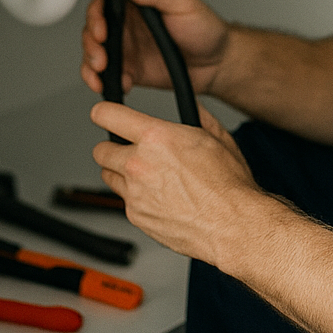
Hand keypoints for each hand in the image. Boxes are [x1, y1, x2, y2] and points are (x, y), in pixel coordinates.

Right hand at [81, 0, 229, 97]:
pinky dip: (104, 81)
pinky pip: (107, 75)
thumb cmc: (205, 28)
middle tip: (101, 57)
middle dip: (91, 44)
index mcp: (137, 0)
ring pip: (94, 52)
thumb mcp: (183, 3)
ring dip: (91, 64)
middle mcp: (127, 22)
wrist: (217, 63)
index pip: (105, 1)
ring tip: (102, 73)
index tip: (101, 30)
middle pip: (93, 28)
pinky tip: (117, 84)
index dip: (96, 15)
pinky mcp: (130, 69)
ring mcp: (127, 46)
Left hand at [91, 100, 259, 262]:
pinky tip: (159, 197)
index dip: (104, 113)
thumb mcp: (218, 139)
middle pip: (100, 150)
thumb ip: (199, 118)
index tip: (105, 115)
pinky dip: (136, 198)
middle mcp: (139, 164)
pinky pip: (124, 201)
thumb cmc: (228, 186)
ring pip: (108, 176)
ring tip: (148, 176)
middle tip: (129, 150)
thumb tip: (194, 107)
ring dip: (122, 174)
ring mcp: (134, 193)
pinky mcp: (135, 216)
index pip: (108, 115)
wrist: (232, 226)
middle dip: (113, 148)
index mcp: (156, 138)